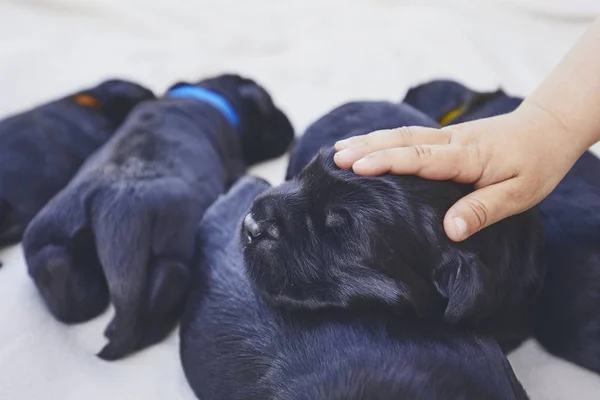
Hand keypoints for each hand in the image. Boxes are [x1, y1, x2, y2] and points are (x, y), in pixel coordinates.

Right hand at [333, 101, 586, 240]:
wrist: (547, 129)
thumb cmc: (535, 164)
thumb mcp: (520, 194)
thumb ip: (483, 210)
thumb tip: (450, 230)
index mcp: (467, 156)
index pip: (420, 158)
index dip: (387, 161)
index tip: (357, 166)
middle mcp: (451, 141)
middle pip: (402, 141)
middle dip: (366, 148)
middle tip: (335, 158)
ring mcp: (446, 136)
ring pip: (401, 135)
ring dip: (369, 140)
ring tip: (338, 149)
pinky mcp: (445, 137)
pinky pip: (408, 137)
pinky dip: (382, 140)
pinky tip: (367, 144)